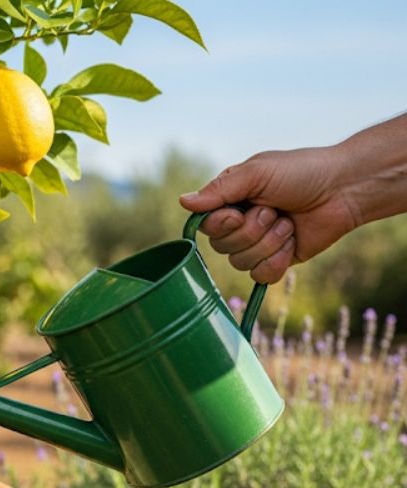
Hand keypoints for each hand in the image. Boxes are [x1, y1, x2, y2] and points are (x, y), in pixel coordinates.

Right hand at [179, 146, 362, 283]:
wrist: (343, 189)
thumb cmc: (301, 172)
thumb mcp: (255, 173)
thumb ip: (219, 190)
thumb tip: (183, 202)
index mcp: (230, 201)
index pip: (206, 226)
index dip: (221, 225)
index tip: (240, 212)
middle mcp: (240, 224)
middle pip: (222, 247)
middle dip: (252, 231)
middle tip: (274, 211)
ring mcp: (259, 244)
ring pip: (242, 262)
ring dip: (269, 242)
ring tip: (288, 223)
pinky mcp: (278, 260)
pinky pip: (261, 276)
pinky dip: (277, 260)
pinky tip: (292, 242)